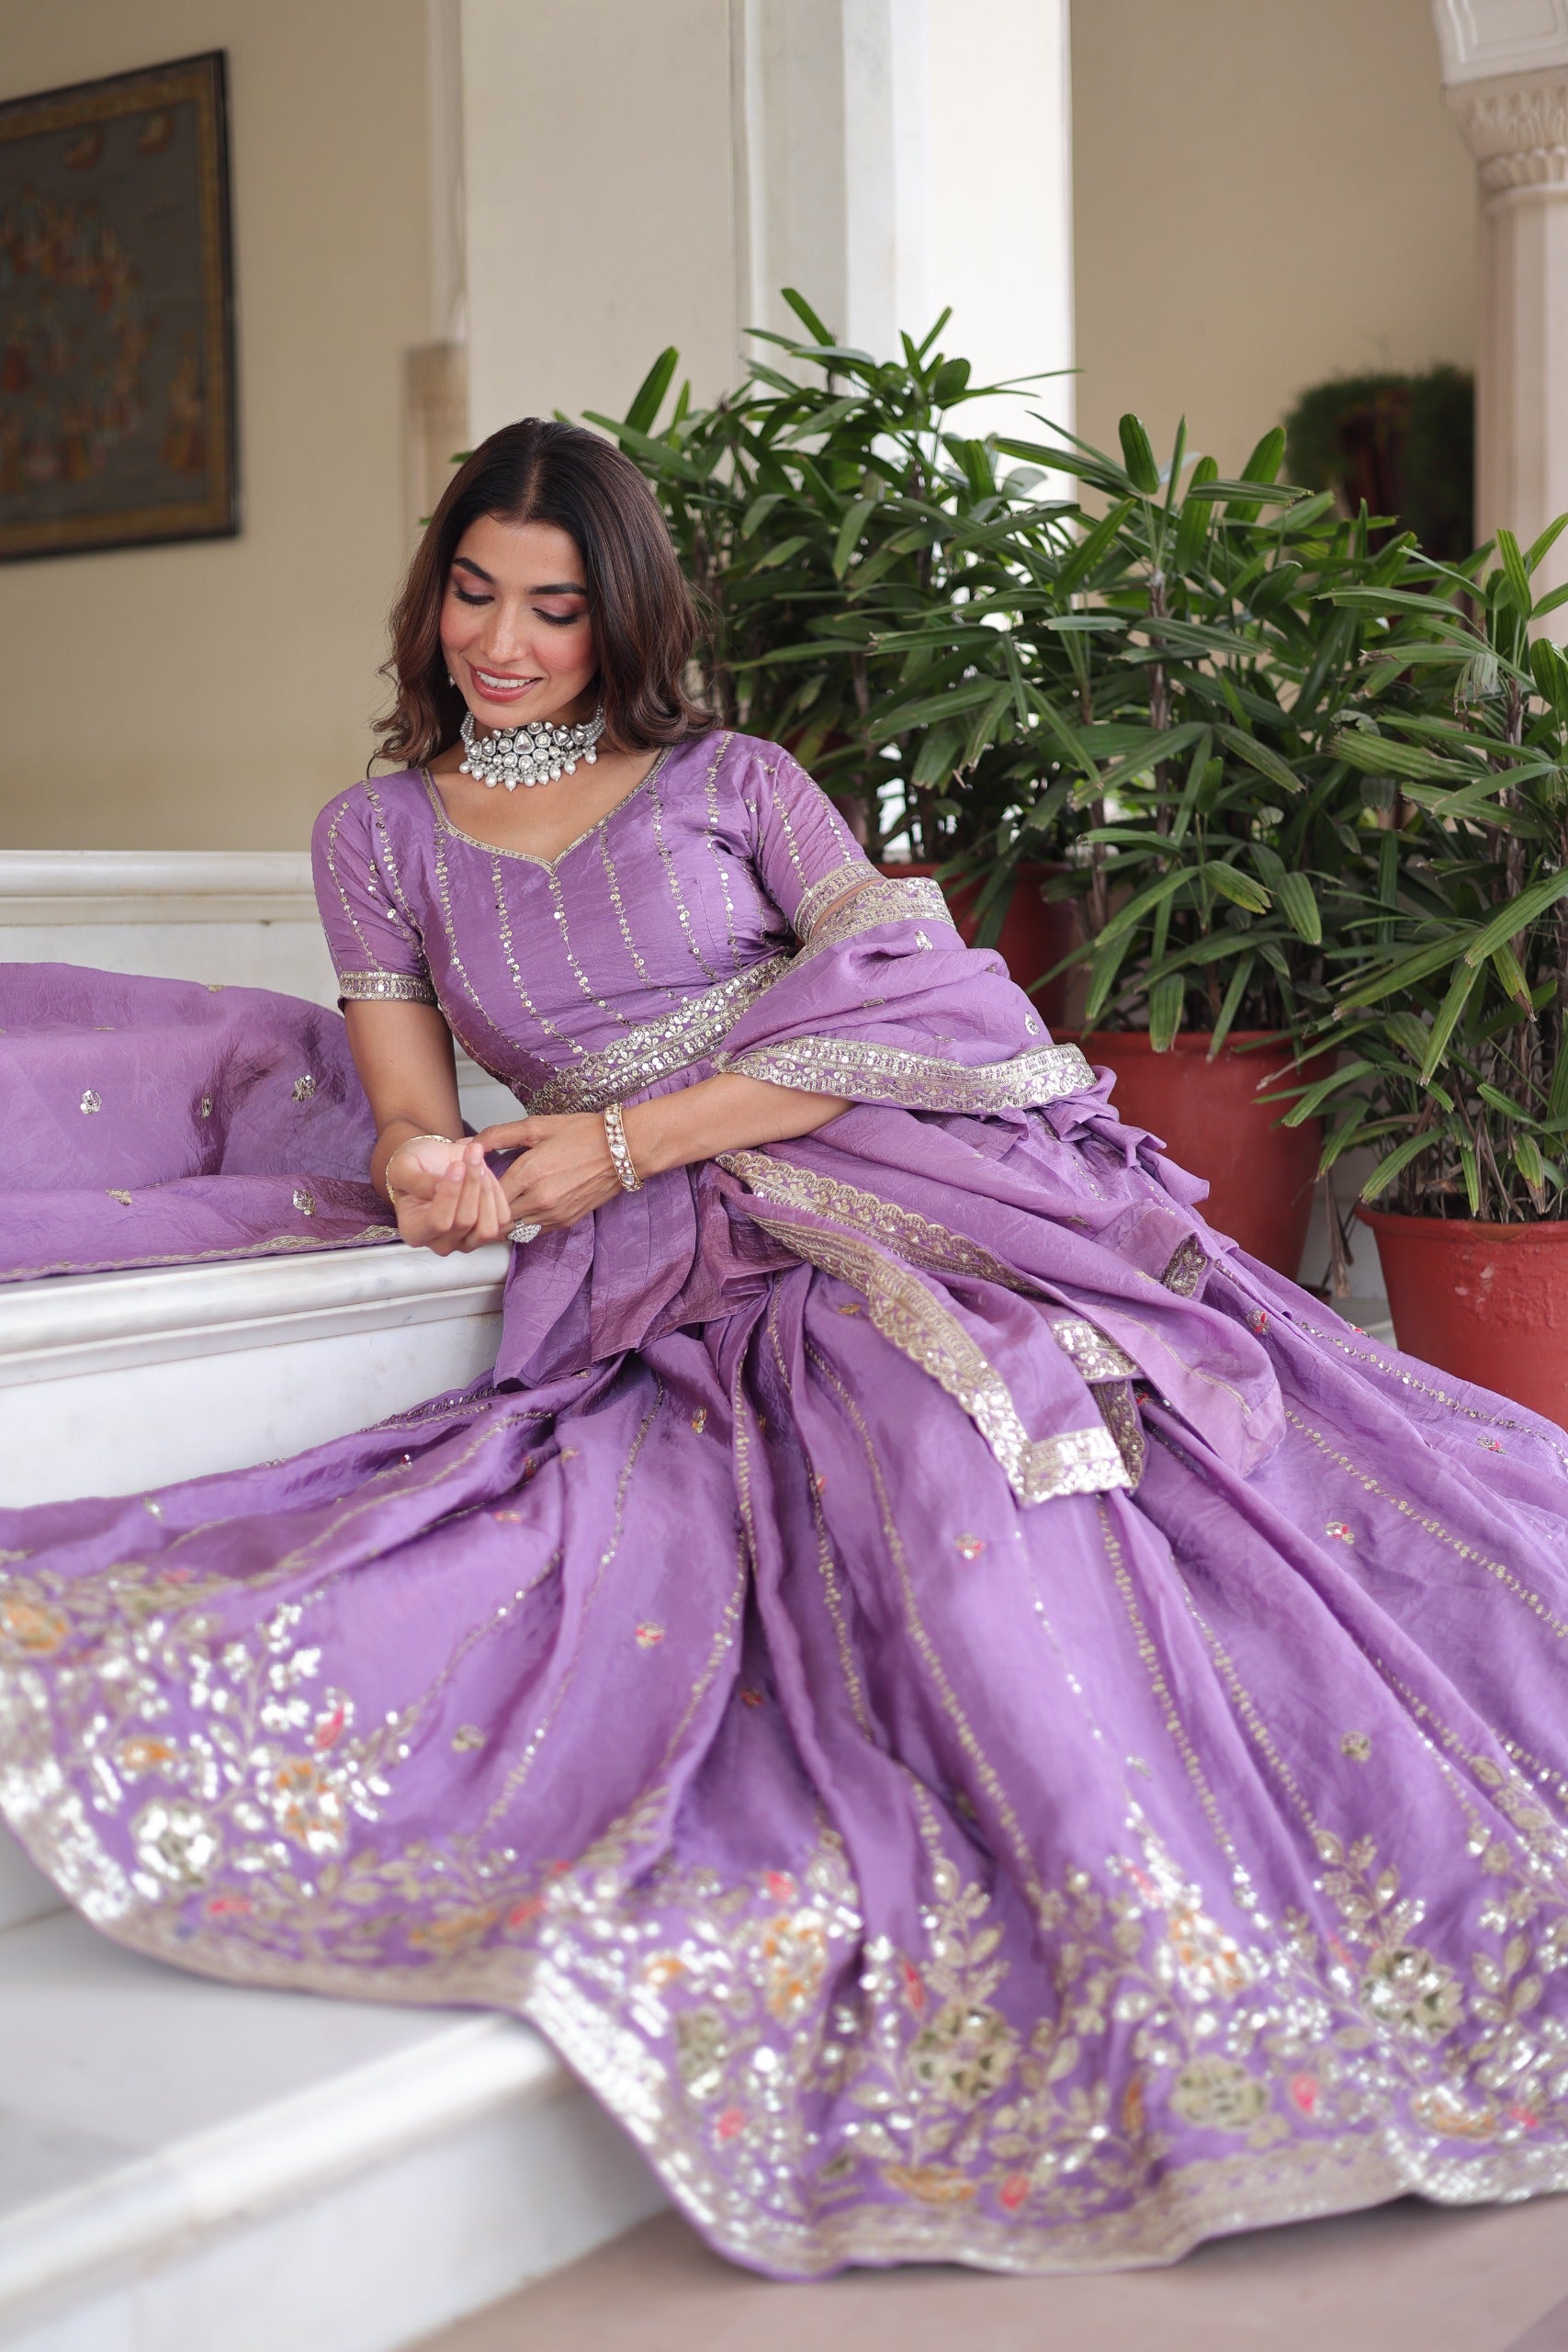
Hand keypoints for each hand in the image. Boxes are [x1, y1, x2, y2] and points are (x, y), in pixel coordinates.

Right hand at [387, 1134, 512, 1254]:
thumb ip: (416, 1181)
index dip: (451, 1193)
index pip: (437, 1222)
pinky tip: (484, 1173)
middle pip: (465, 1222)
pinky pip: (501, 1218)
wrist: (432, 1163)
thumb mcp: (403, 1167)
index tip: (457, 1165)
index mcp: (414, 1231)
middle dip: (471, 1183)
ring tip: (478, 1162)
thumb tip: (438, 1188)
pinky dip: (497, 1192)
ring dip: (486, 1190)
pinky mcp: (487, 1232)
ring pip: (487, 1227)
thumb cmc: (414, 1167)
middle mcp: (440, 1243)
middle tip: (471, 1153)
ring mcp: (466, 1241)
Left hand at [475, 1114, 621, 1231]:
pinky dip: (523, 1222)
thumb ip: (499, 1135)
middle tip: (477, 1198)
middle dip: (484, 1209)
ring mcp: (553, 1215)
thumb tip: (470, 1143)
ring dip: (503, 1219)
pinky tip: (522, 1205)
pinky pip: (533, 1231)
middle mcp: (539, 1200)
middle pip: (495, 1218)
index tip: (470, 1182)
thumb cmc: (583, 1134)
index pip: (484, 1195)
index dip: (474, 1190)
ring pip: (513, 1229)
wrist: (623, 1150)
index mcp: (528, 1174)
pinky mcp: (565, 1222)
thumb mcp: (537, 1126)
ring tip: (498, 1203)